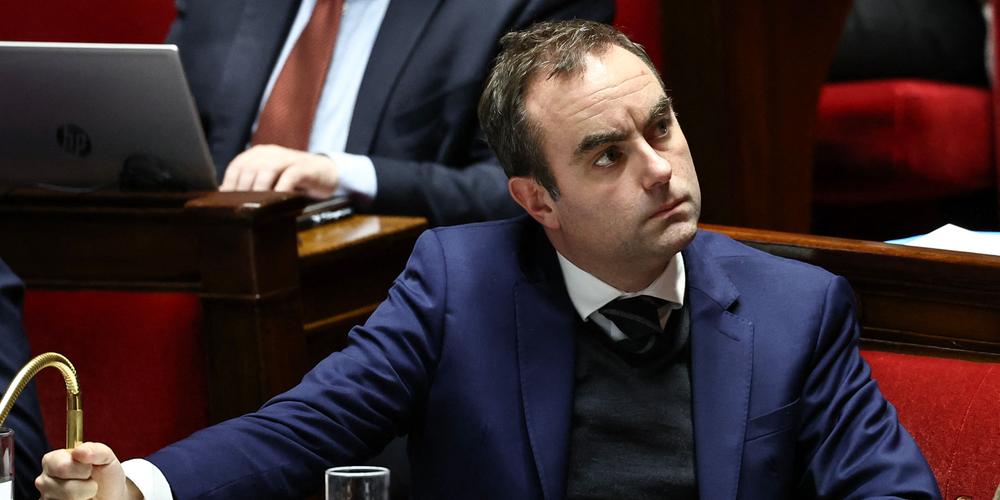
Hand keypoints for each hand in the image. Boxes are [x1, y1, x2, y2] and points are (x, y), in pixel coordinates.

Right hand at [36, 442, 139, 499]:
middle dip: (87, 486)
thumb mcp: (105, 457)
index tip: (90, 469)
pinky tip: (81, 499)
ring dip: (85, 497)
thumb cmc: (104, 475)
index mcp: (52, 460)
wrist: (109, 495)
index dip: (83, 469)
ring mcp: (46, 498)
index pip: (63, 467)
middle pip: (67, 488)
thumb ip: (95, 450)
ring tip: (86, 492)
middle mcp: (44, 480)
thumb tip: (78, 451)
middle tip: (90, 481)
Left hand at [220, 144, 339, 198]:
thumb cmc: (295, 181)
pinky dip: (281, 188)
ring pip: (267, 170)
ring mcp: (288, 158)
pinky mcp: (304, 168)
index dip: (230, 184)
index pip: (237, 166)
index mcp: (259, 154)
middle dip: (244, 189)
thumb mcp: (270, 180)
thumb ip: (250, 184)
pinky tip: (277, 200)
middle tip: (242, 208)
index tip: (227, 201)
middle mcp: (271, 153)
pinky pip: (289, 176)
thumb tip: (225, 193)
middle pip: (250, 168)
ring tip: (257, 205)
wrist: (326, 174)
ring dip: (260, 189)